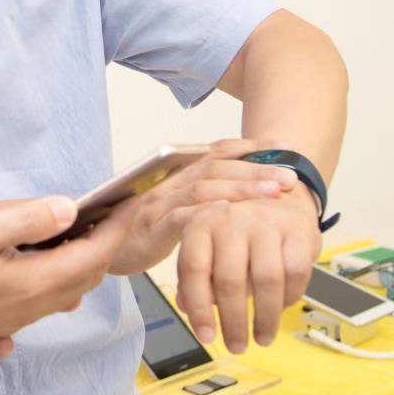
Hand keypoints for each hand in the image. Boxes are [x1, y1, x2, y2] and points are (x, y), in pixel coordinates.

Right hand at [0, 195, 129, 347]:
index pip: (94, 254)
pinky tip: (42, 254)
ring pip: (67, 288)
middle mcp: (33, 305)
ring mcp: (16, 316)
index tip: (131, 202)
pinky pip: (45, 295)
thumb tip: (68, 209)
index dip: (117, 227)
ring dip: (82, 259)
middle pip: (86, 275)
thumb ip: (27, 221)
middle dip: (106, 243)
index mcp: (36, 282)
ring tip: (82, 229)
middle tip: (112, 211)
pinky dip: (59, 271)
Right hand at [109, 139, 301, 274]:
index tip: (285, 146)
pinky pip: (181, 216)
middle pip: (216, 166)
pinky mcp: (152, 227)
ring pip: (203, 187)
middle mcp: (170, 182)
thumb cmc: (145, 230)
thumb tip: (250, 191)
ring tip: (272, 191)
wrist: (103, 248)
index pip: (219, 151)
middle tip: (290, 175)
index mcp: (180, 175)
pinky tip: (228, 212)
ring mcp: (160, 203)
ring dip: (241, 187)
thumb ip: (207, 198)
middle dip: (256, 168)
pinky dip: (206, 212)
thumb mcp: (181, 211)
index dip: (252, 146)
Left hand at [174, 182, 322, 352]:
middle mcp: (231, 218)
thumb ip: (194, 276)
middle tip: (236, 346)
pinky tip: (282, 308)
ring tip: (261, 337)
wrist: (281, 197)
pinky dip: (289, 298)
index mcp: (201, 222)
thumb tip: (187, 309)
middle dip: (233, 322)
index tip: (206, 337)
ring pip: (266, 281)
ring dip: (264, 318)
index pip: (193, 268)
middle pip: (229, 280)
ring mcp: (267, 223)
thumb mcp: (208, 246)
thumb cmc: (237, 231)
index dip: (198, 307)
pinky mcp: (298, 231)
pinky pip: (295, 274)